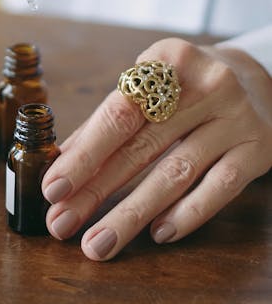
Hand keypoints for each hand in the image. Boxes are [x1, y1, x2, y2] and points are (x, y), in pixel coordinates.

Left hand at [42, 38, 271, 259]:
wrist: (259, 78)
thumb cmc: (188, 87)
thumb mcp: (151, 86)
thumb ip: (110, 122)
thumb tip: (62, 165)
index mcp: (167, 60)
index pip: (117, 114)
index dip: (83, 154)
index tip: (52, 187)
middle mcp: (204, 85)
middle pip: (140, 146)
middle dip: (95, 191)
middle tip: (62, 223)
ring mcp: (235, 118)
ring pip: (176, 172)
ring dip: (132, 213)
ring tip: (99, 242)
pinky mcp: (258, 149)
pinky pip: (220, 188)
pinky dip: (186, 214)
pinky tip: (157, 233)